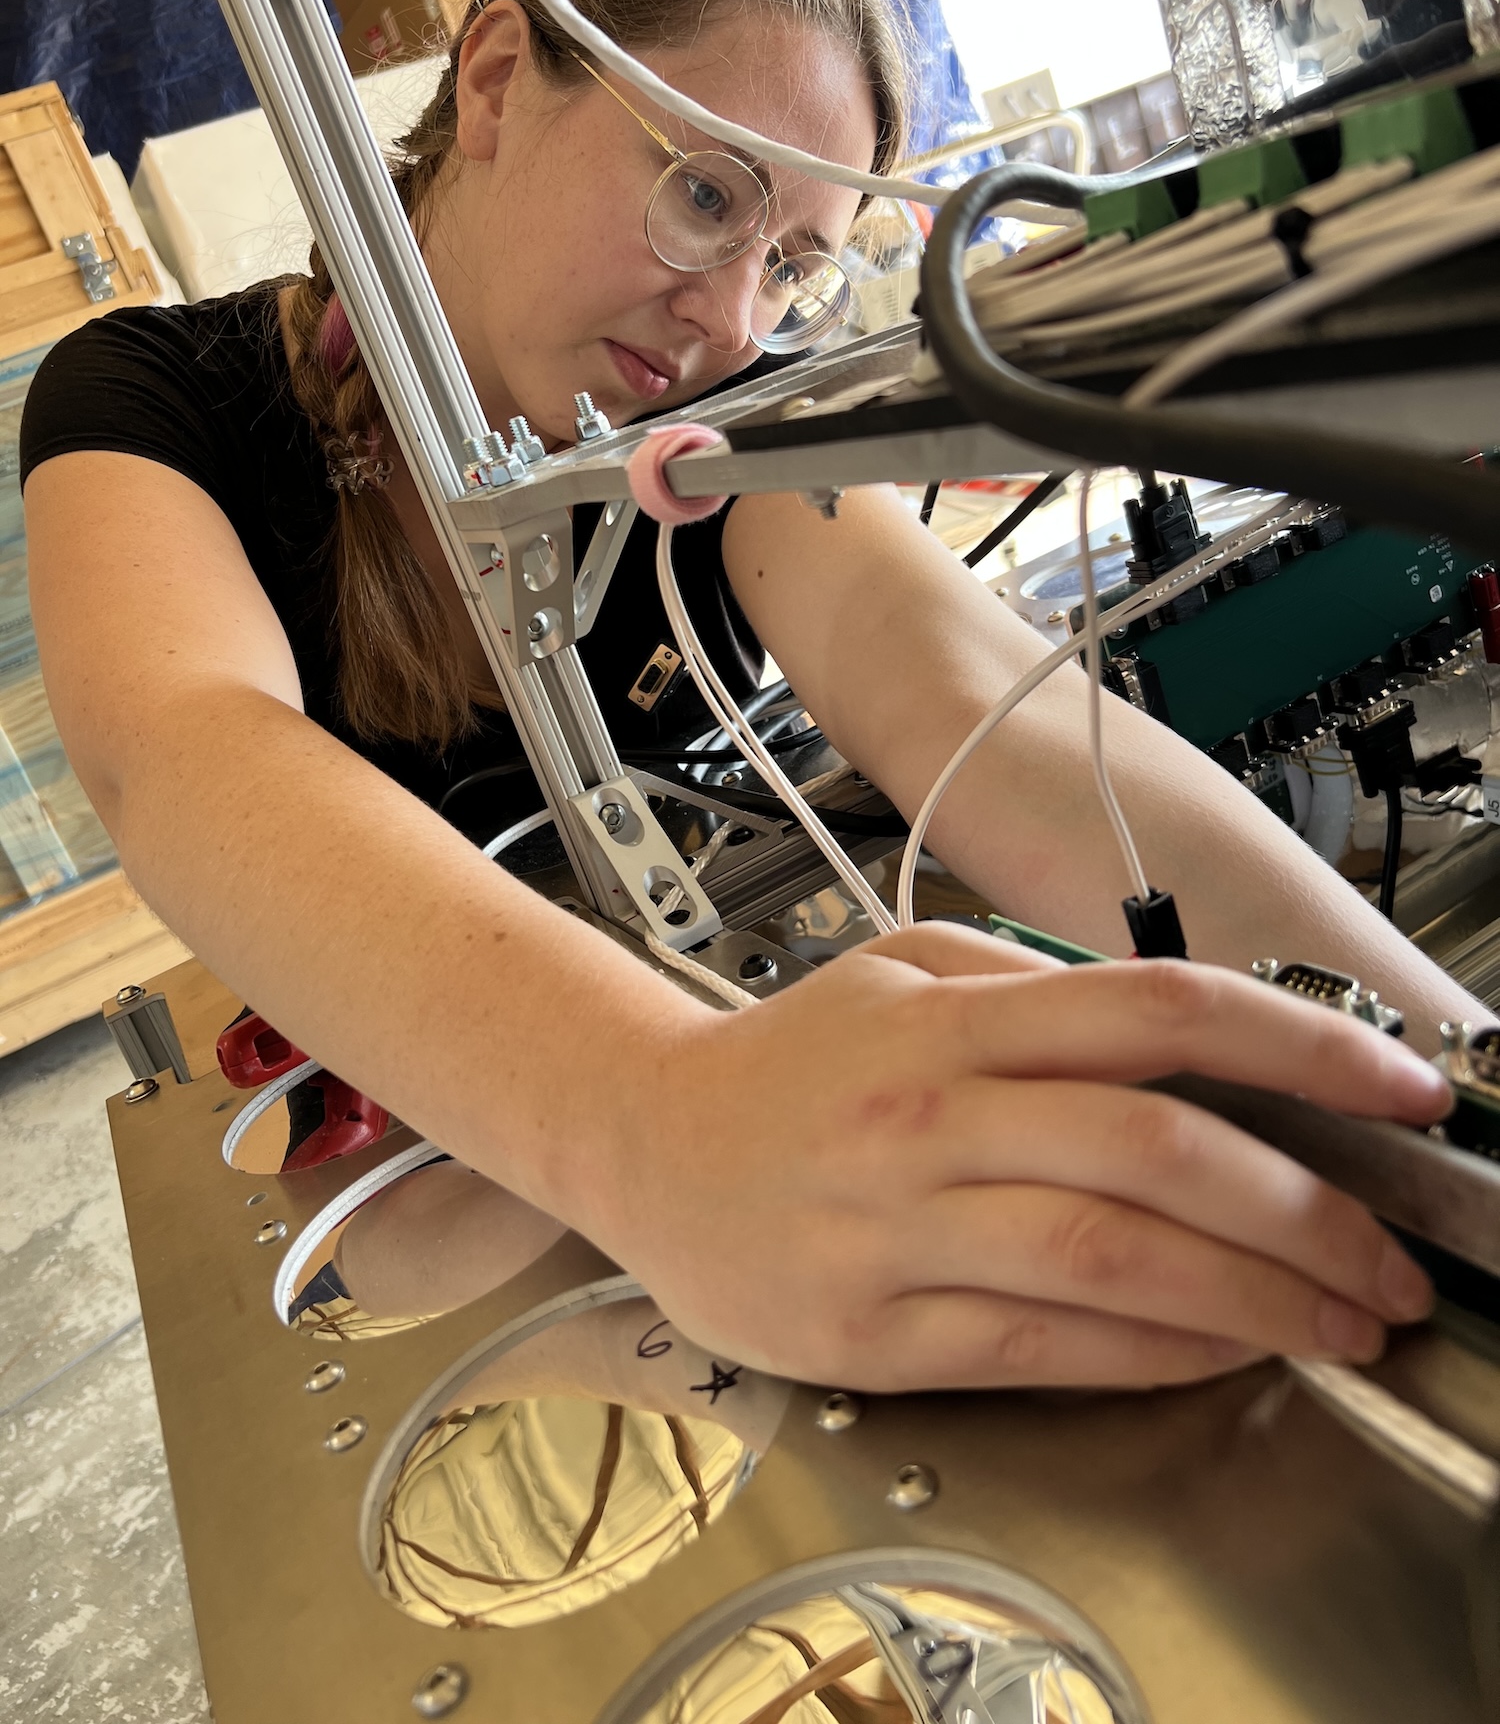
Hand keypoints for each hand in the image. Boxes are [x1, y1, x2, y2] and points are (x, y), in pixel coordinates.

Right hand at [579, 925, 1452, 1391]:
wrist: (642, 1141)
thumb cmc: (785, 1061)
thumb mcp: (902, 968)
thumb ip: (1035, 981)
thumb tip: (1187, 1026)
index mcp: (952, 1019)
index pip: (1159, 1010)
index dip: (1301, 1047)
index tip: (1398, 1087)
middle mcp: (930, 1116)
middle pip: (1158, 1151)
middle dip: (1308, 1213)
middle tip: (1391, 1257)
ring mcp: (899, 1229)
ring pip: (1114, 1261)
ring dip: (1256, 1300)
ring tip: (1341, 1321)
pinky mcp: (874, 1331)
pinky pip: (1045, 1347)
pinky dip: (1157, 1354)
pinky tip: (1221, 1349)